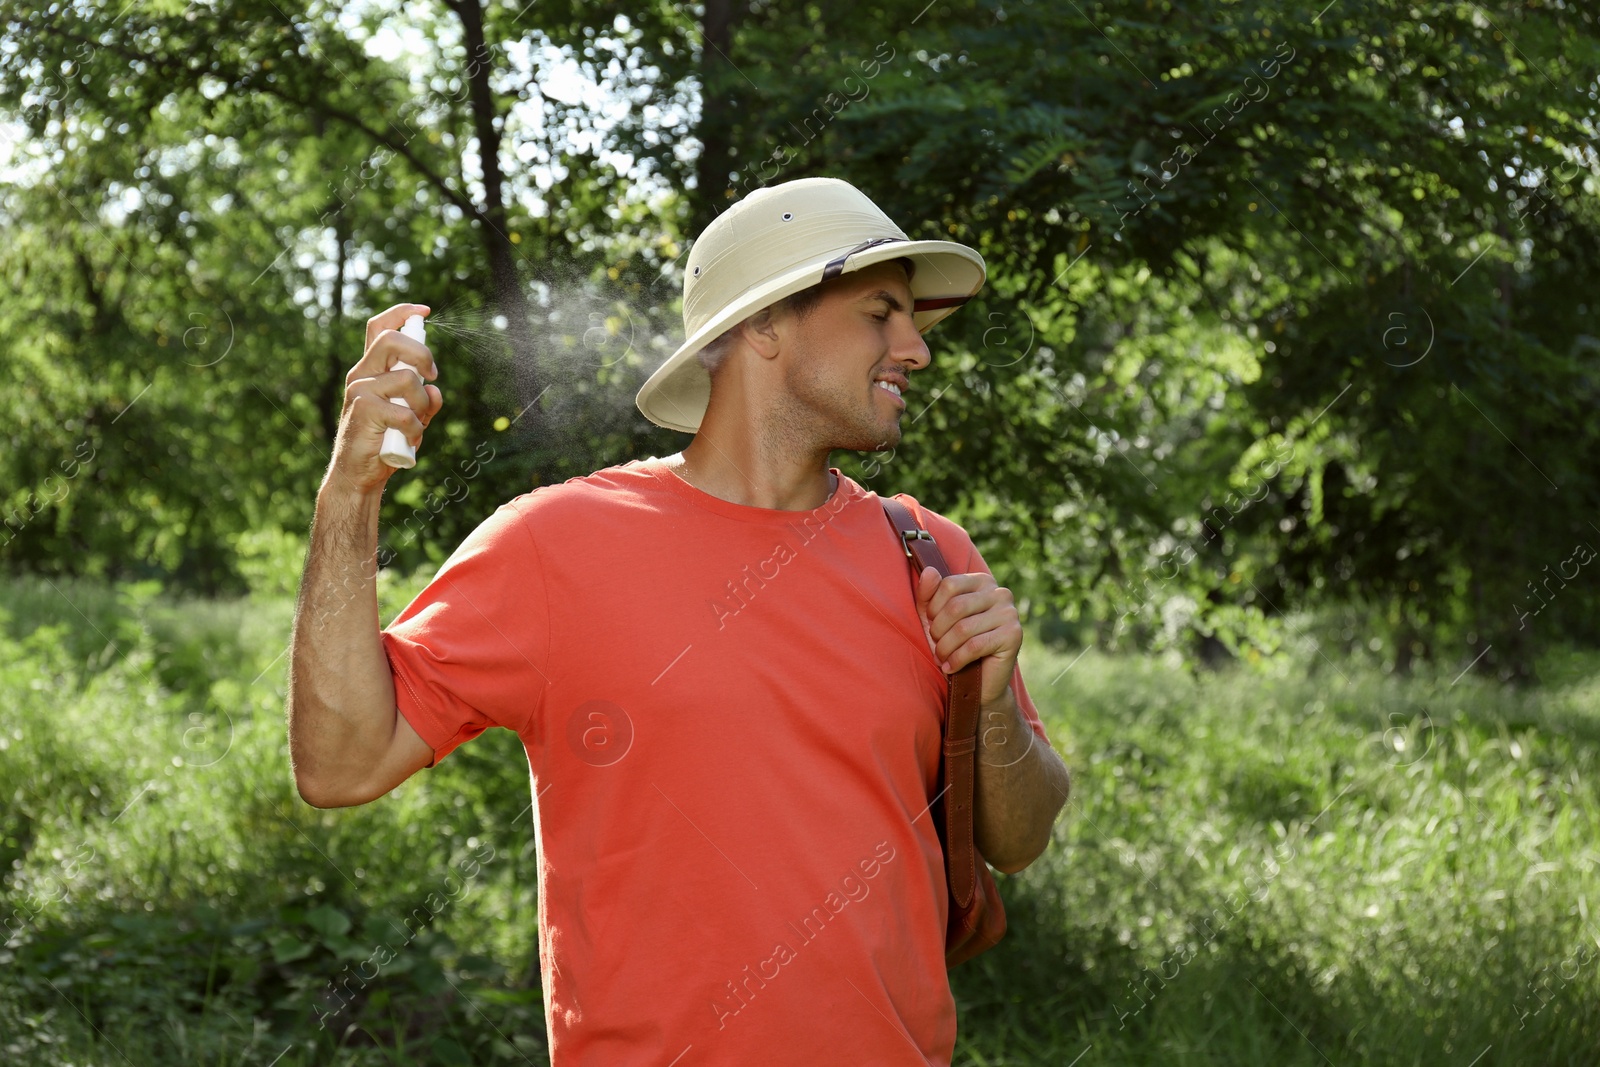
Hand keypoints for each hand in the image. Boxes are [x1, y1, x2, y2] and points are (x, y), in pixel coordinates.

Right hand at [325, 303, 442, 495]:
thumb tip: (436, 390)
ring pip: (406, 379)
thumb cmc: (383, 443)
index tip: (423, 311)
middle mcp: (361, 375)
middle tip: (432, 374)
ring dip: (421, 404)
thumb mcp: (411, 418)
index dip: (401, 313)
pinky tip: (408, 440)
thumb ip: (425, 402)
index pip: (380, 328)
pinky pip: (405, 412)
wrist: (358, 474)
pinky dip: (416, 429)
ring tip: (415, 425)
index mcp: (371, 370)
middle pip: (391, 340)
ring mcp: (359, 390)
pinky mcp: (363, 410)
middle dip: (421, 352)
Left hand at [913, 566, 1021, 707]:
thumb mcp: (934, 618)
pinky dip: (957, 660)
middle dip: (938, 631)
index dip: (933, 608)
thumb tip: (928, 570)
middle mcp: (1001, 593)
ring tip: (941, 659)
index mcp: (983, 581)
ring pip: (964, 628)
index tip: (932, 625)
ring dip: (945, 648)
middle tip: (936, 647)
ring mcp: (1010, 613)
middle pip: (956, 607)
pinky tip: (951, 668)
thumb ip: (928, 594)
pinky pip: (975, 646)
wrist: (980, 683)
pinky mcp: (1014, 636)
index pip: (949, 584)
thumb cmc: (954, 645)